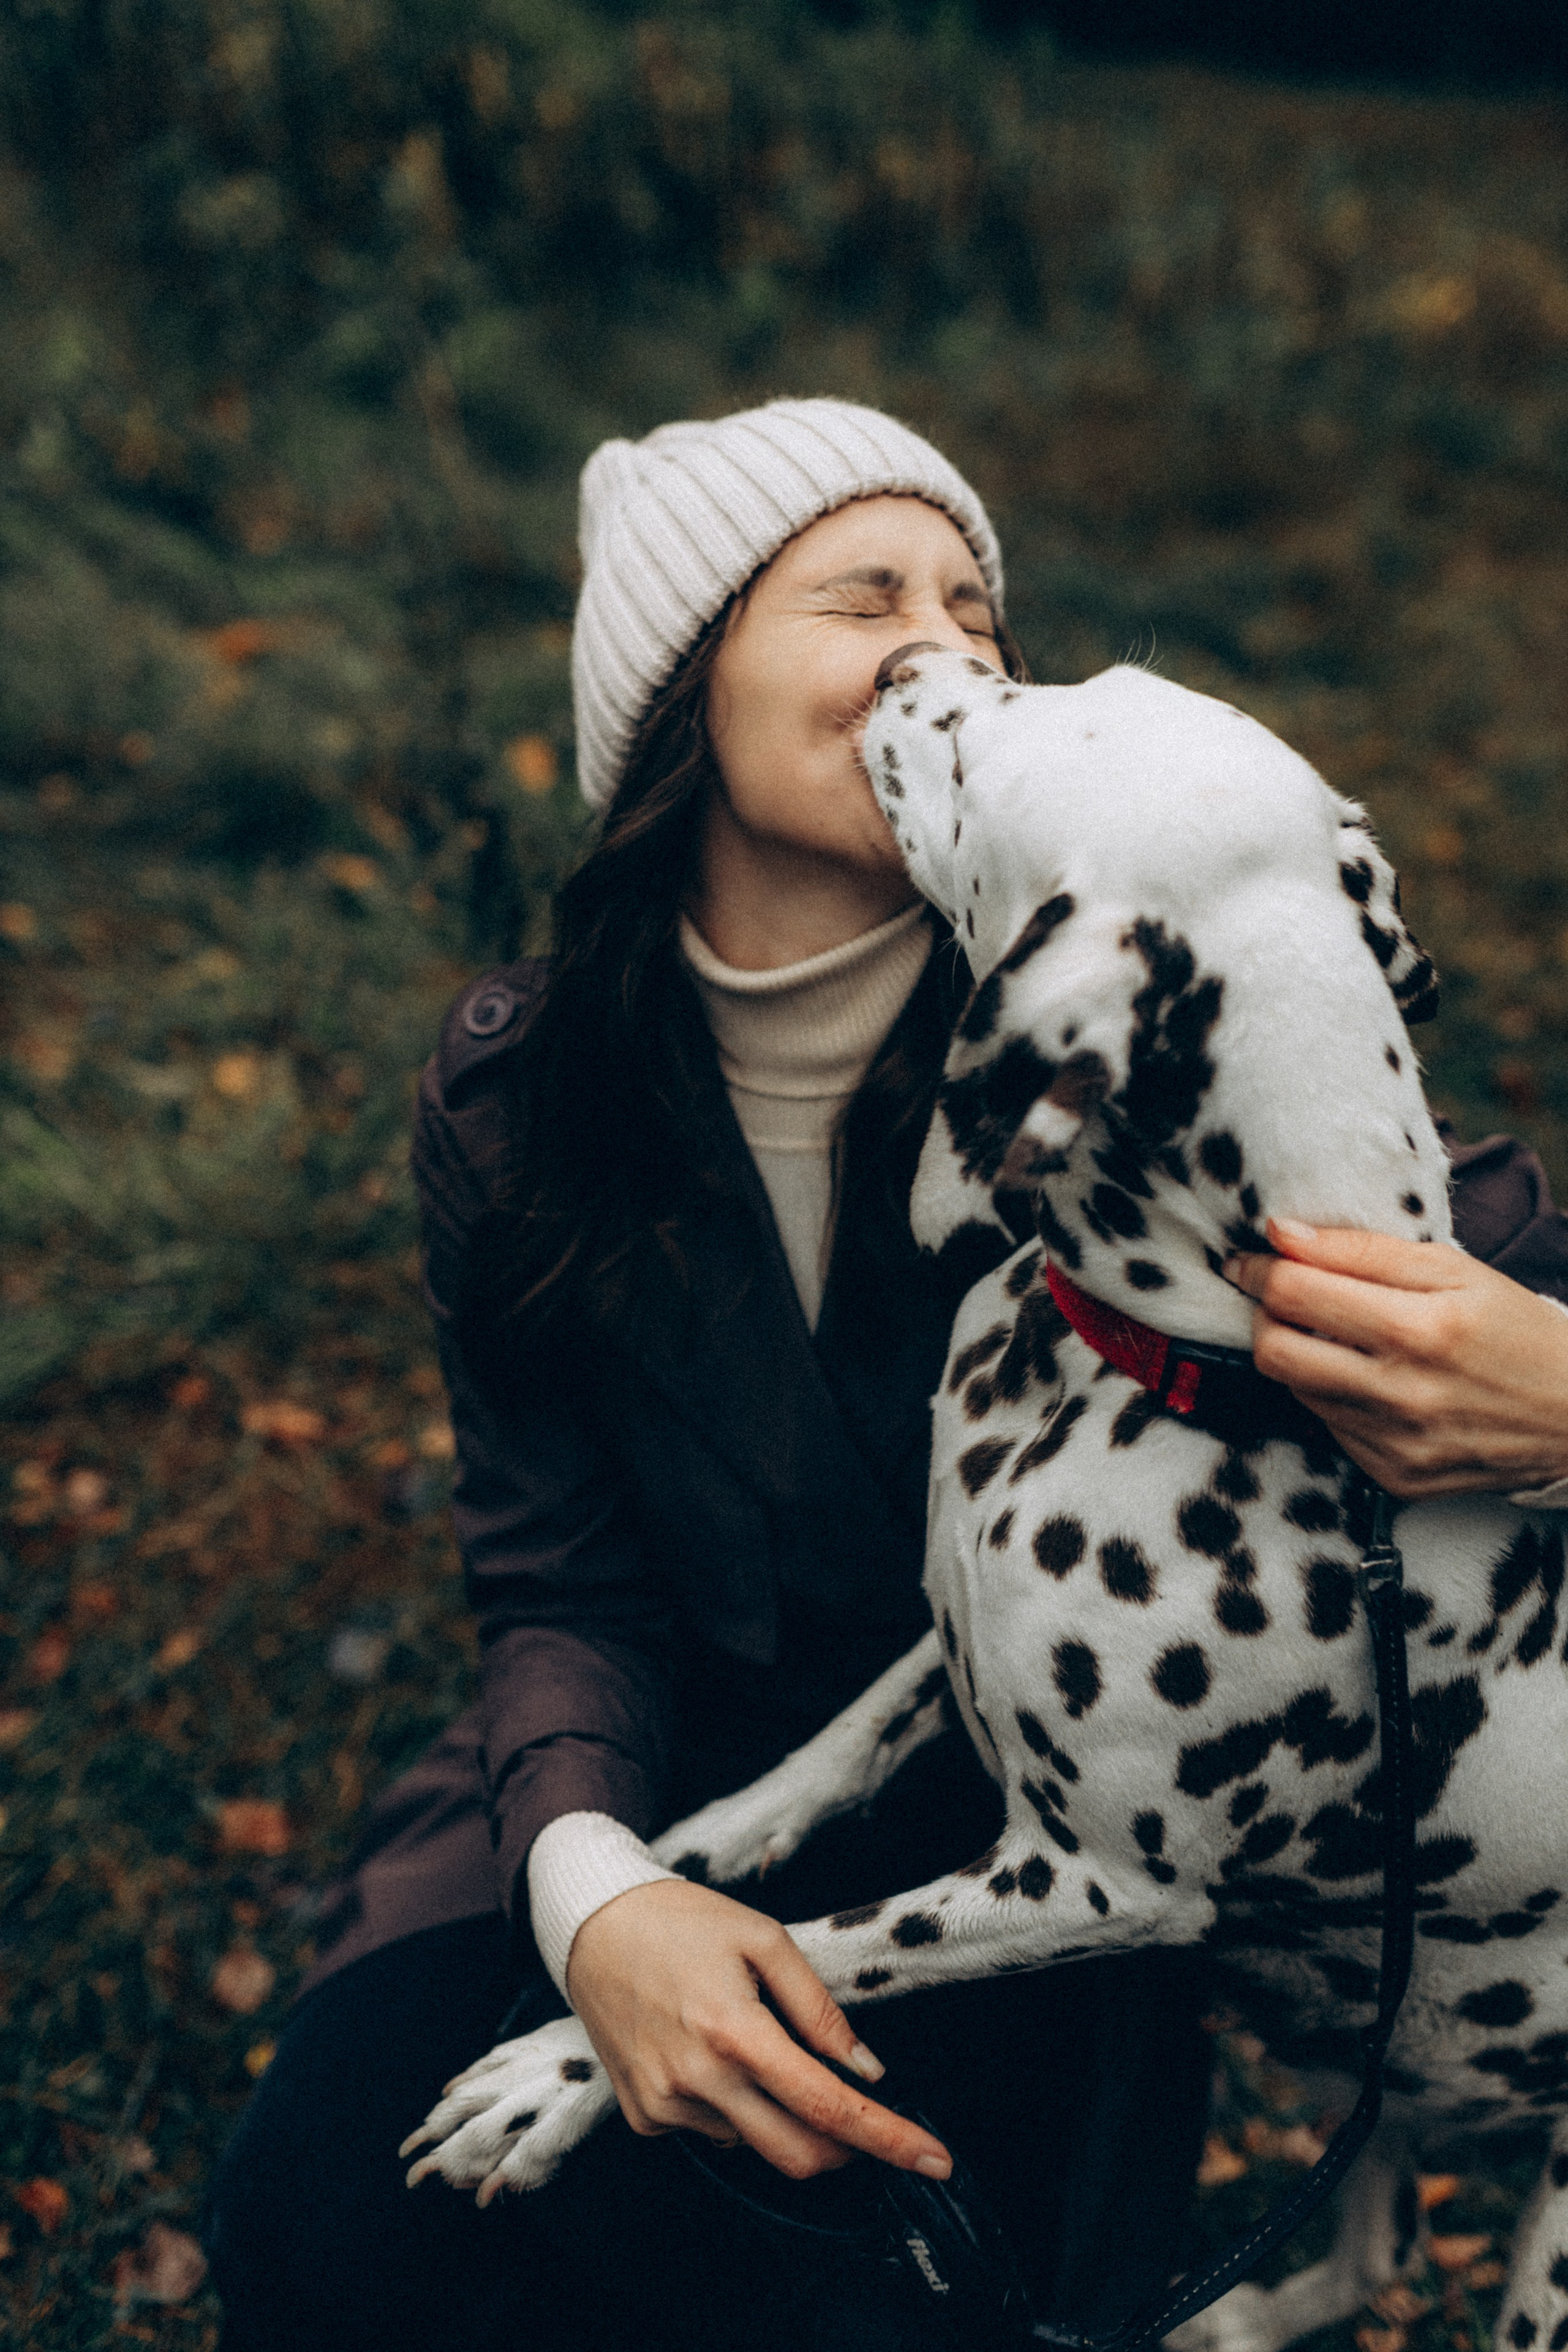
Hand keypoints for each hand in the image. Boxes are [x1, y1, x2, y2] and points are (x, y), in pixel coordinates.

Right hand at [564, 1878, 951, 2182]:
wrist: (592, 1925)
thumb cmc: (681, 1921)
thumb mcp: (763, 1939)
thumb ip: (819, 2009)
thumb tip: (865, 2070)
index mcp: (735, 2031)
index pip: (829, 2106)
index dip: (890, 2139)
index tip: (936, 2161)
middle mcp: (697, 2080)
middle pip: (799, 2154)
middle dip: (847, 2149)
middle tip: (863, 2115)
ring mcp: (665, 2105)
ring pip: (756, 2143)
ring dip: (780, 2112)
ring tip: (755, 2042)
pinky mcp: (643, 2116)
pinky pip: (713, 2133)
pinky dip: (734, 2107)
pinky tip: (712, 2054)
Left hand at [1225, 1219, 1567, 1498]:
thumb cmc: (1514, 1329)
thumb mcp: (1453, 1268)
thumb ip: (1360, 1249)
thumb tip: (1280, 1233)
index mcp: (1419, 1329)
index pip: (1293, 1294)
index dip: (1258, 1270)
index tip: (1251, 1260)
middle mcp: (1402, 1394)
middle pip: (1273, 1352)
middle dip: (1265, 1316)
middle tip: (1289, 1299)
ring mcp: (1396, 1445)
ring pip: (1296, 1390)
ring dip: (1303, 1356)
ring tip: (1346, 1338)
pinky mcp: (1395, 1479)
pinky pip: (1331, 1429)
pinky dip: (1337, 1398)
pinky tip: (1376, 1382)